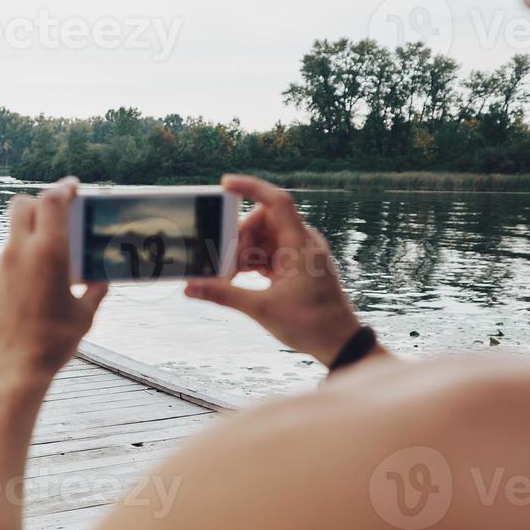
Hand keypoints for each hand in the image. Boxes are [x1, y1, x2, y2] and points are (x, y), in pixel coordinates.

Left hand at [0, 178, 108, 380]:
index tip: (74, 187)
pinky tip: (34, 281)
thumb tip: (101, 283)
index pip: (52, 200)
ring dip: (30, 232)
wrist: (10, 369)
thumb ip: (94, 293)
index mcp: (48, 252)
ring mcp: (0, 266)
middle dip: (40, 202)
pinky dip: (20, 258)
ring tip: (50, 253)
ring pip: (13, 232)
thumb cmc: (52, 343)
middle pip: (23, 204)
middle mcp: (19, 252)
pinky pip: (6, 258)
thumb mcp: (83, 316)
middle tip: (58, 212)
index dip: (64, 187)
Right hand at [184, 175, 361, 367]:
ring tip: (229, 276)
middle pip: (263, 221)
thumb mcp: (261, 309)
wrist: (339, 344)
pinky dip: (251, 262)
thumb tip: (190, 288)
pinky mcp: (295, 267)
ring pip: (263, 238)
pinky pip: (268, 253)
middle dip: (239, 237)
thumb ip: (224, 294)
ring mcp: (299, 254)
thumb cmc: (311, 325)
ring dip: (243, 253)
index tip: (225, 184)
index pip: (277, 202)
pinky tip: (238, 279)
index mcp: (301, 245)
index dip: (251, 188)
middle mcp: (302, 243)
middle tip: (223, 261)